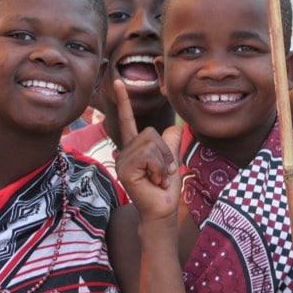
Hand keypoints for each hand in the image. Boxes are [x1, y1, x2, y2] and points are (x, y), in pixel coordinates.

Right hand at [114, 79, 181, 222]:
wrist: (163, 211)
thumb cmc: (165, 188)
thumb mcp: (171, 161)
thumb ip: (170, 144)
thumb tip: (175, 127)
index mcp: (135, 147)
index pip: (128, 120)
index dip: (124, 101)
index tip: (118, 82)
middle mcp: (125, 152)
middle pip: (151, 132)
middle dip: (165, 152)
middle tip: (163, 172)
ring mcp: (123, 161)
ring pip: (151, 144)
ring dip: (163, 163)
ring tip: (158, 178)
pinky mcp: (125, 170)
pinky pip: (149, 156)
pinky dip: (159, 169)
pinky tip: (154, 182)